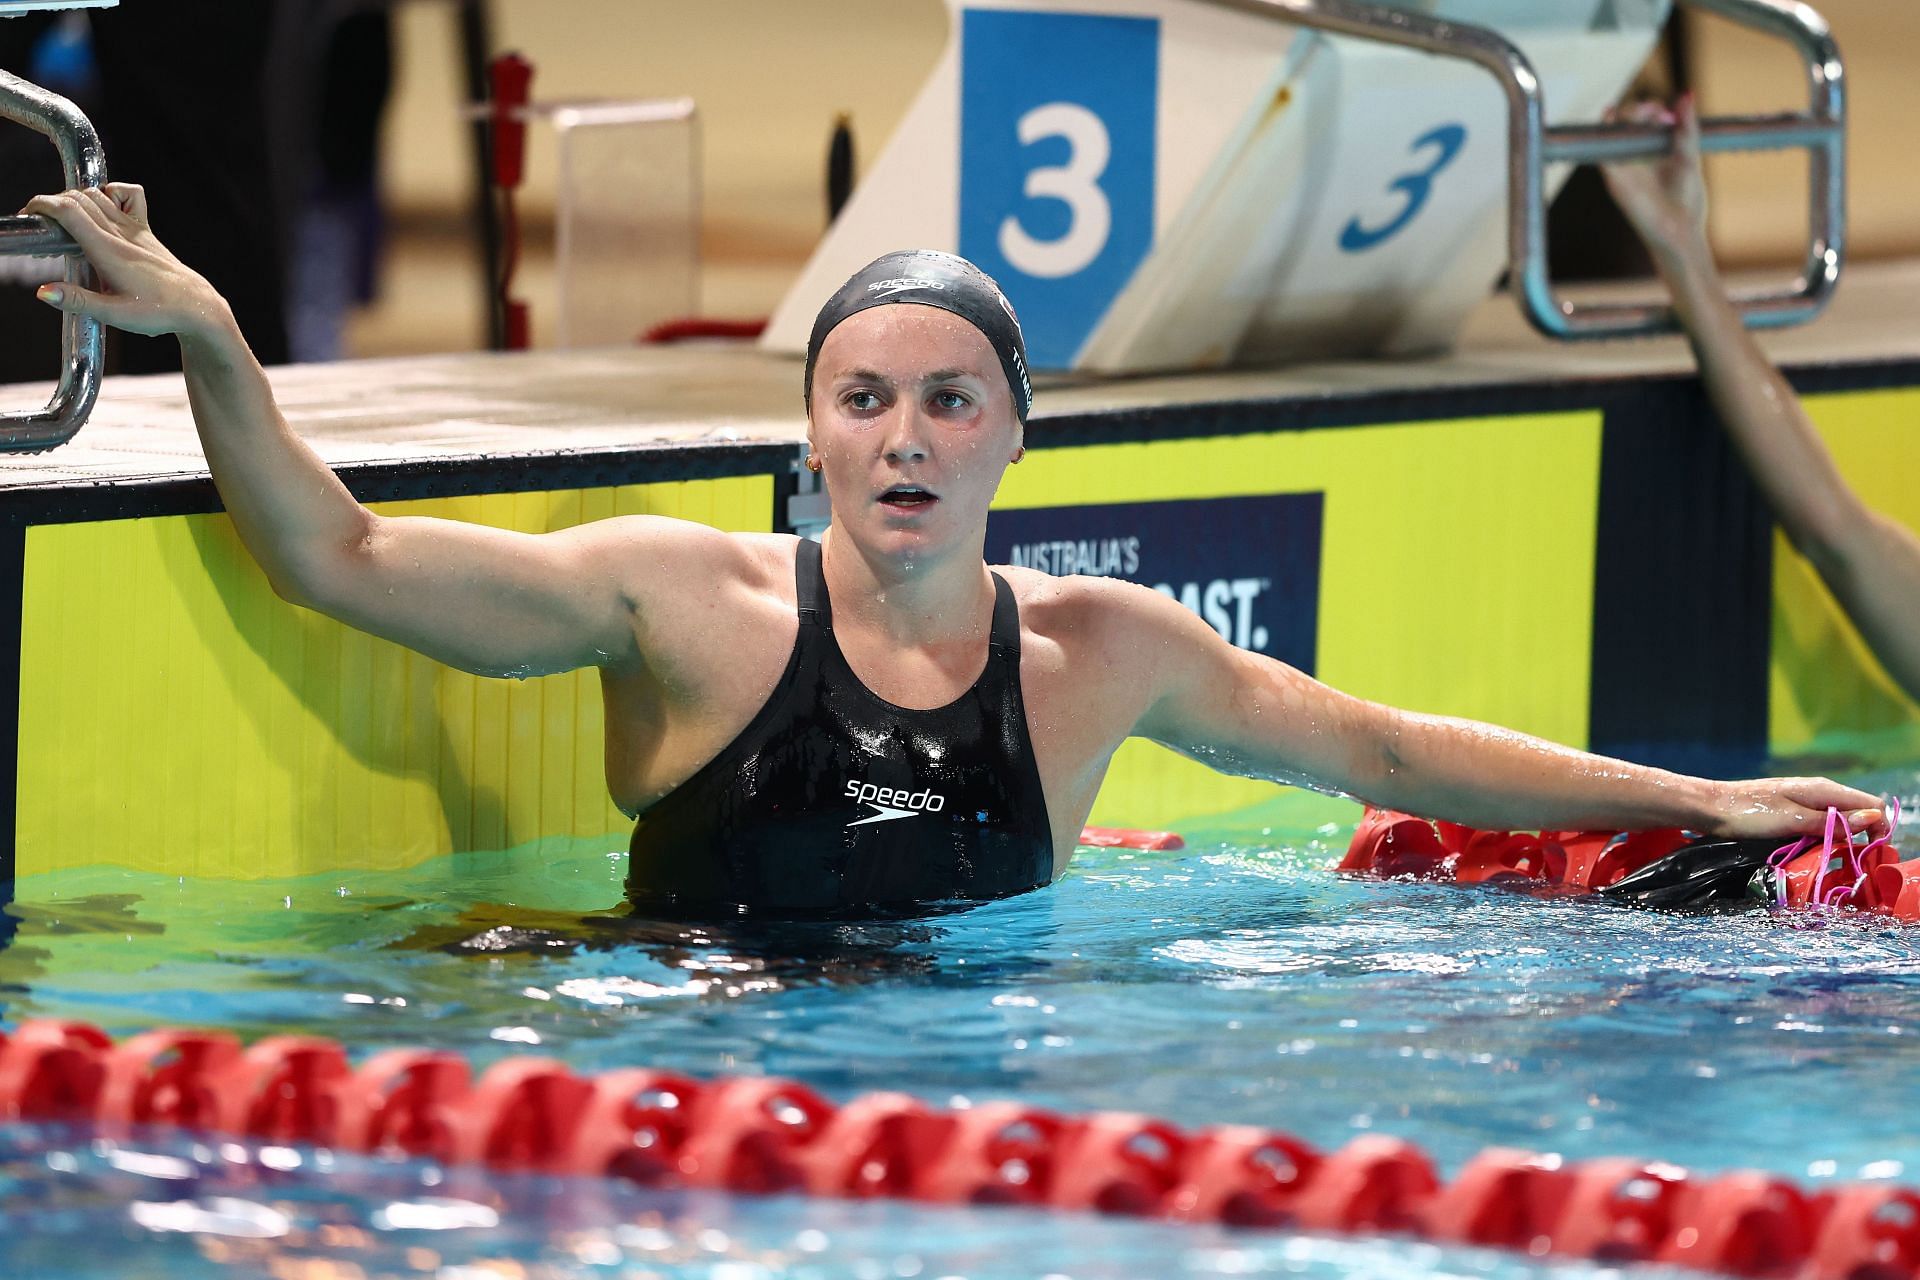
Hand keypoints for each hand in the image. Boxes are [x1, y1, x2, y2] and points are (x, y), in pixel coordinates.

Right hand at [21, 183, 230, 339]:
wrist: (197, 307)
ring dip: (74, 199)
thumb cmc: (159, 312)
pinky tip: (102, 209)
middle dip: (51, 204)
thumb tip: (42, 292)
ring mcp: (135, 228)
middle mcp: (121, 233)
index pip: (68, 210)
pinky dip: (110, 191)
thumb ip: (77, 301)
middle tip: (40, 227)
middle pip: (78, 198)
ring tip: (62, 223)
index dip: (42, 205)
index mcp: (108, 251)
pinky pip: (129, 194)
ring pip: (97, 194)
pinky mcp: (145, 230)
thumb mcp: (114, 314)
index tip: (27, 215)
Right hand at [1601, 95, 1709, 263]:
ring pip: (1612, 131)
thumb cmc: (1686, 202)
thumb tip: (1687, 94)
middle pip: (1626, 121)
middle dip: (1640, 109)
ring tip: (1644, 114)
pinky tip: (1611, 115)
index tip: (1670, 116)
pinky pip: (1601, 151)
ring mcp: (1623, 167)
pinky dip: (1603, 132)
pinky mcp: (1613, 178)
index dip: (1654, 109)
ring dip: (1624, 115)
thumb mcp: (1690, 157)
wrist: (1679, 231)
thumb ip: (1687, 128)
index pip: (1645, 120)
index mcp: (1654, 152)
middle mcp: (1635, 158)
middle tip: (1657, 114)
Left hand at [1707, 776, 1888, 841]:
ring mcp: (1804, 801)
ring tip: (1833, 859)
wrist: (1710, 807)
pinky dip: (1822, 838)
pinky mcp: (1791, 812)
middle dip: (1862, 836)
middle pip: (1857, 813)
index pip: (1870, 804)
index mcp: (1823, 790)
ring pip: (1838, 821)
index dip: (1877, 827)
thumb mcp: (1794, 820)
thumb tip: (1871, 819)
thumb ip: (1831, 822)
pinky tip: (1814, 851)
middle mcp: (1818, 792)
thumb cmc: (1749, 813)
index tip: (1870, 852)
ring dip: (1841, 839)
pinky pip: (1819, 825)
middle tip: (1854, 861)